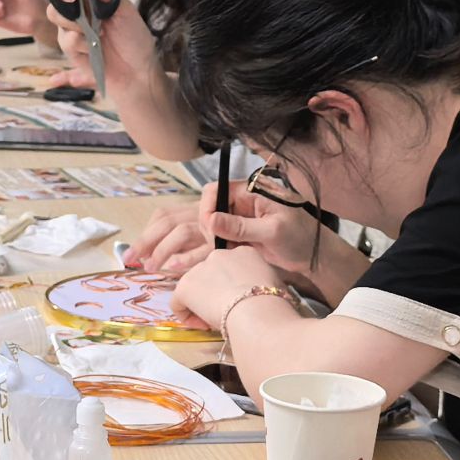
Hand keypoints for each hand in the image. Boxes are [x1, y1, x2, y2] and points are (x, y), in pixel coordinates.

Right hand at [44, 0, 155, 99]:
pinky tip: (96, 45)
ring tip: (101, 29)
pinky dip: (81, 41)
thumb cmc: (133, 36)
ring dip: (75, 20)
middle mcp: (73, 4)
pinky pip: (65, 38)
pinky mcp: (68, 46)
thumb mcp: (122, 7)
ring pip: (53, 12)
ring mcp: (68, 25)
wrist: (137, 70)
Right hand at [139, 180, 326, 277]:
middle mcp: (232, 206)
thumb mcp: (275, 231)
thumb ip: (243, 226)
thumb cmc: (301, 237)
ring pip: (192, 229)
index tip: (209, 229)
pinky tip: (170, 267)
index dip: (207, 210)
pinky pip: (202, 246)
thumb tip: (210, 221)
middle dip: (173, 229)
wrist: (314, 257)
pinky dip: (186, 256)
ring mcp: (229, 224)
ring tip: (145, 260)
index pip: (213, 193)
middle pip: (194, 211)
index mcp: (246, 192)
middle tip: (162, 249)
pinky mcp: (229, 242)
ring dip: (171, 244)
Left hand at [169, 241, 284, 329]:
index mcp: (244, 252)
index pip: (231, 268)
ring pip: (195, 289)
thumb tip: (262, 296)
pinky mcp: (185, 285)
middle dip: (215, 294)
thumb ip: (263, 285)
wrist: (258, 312)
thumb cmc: (275, 304)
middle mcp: (220, 254)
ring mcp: (200, 268)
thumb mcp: (276, 286)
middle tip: (227, 312)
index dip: (233, 287)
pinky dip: (187, 316)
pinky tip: (203, 326)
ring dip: (202, 304)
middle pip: (211, 276)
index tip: (240, 303)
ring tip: (216, 321)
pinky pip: (178, 303)